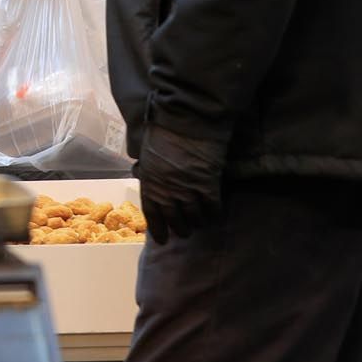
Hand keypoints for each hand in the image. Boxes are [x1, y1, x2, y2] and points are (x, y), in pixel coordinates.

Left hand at [135, 122, 226, 243]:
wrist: (185, 121)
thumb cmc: (163, 130)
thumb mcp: (147, 152)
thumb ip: (149, 168)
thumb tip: (146, 174)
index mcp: (149, 182)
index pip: (152, 214)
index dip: (158, 229)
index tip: (162, 241)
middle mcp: (167, 192)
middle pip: (175, 220)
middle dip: (180, 229)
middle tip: (185, 233)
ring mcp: (187, 191)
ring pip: (194, 218)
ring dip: (198, 223)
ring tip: (200, 224)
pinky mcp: (207, 186)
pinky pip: (212, 208)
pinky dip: (213, 213)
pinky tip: (214, 214)